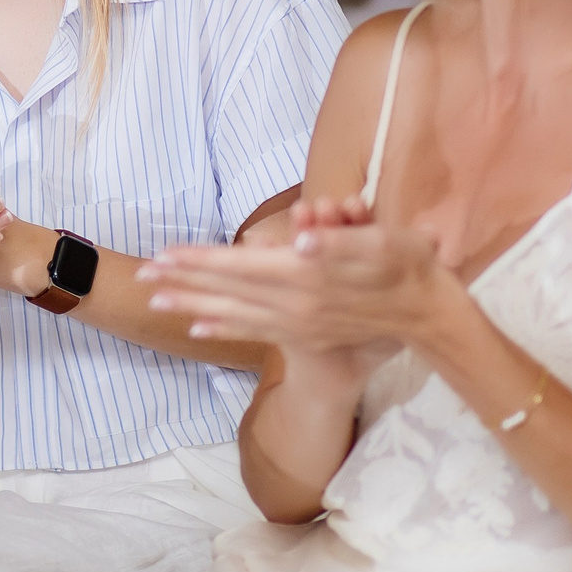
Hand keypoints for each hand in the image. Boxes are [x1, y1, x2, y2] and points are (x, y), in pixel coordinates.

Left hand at [138, 195, 440, 390]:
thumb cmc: (408, 266)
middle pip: (227, 291)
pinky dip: (223, 325)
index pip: (242, 267)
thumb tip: (299, 237)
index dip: (201, 260)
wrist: (431, 316)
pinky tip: (199, 325)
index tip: (163, 255)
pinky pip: (253, 330)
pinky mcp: (304, 334)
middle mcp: (295, 306)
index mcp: (307, 279)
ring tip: (157, 300)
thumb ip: (337, 240)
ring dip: (193, 303)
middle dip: (183, 281)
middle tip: (141, 277)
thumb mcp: (382, 243)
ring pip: (233, 312)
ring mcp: (298, 324)